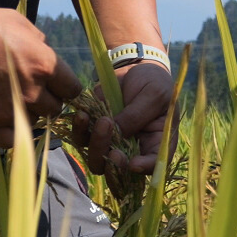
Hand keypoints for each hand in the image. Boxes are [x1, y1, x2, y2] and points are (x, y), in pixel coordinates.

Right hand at [0, 5, 80, 146]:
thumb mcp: (14, 20)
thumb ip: (37, 39)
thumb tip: (45, 49)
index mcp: (43, 64)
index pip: (73, 88)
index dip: (65, 86)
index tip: (55, 84)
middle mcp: (32, 90)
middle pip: (56, 108)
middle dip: (49, 100)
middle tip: (32, 91)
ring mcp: (11, 110)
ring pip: (36, 123)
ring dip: (30, 115)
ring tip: (15, 101)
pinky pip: (14, 141)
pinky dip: (14, 133)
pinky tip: (7, 120)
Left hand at [72, 61, 175, 176]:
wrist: (135, 67)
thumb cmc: (153, 82)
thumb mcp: (153, 94)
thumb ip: (137, 115)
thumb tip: (118, 134)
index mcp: (156, 143)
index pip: (153, 165)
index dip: (143, 168)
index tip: (132, 163)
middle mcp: (133, 149)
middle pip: (119, 169)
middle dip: (111, 157)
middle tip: (109, 130)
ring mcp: (112, 142)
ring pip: (97, 158)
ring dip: (95, 143)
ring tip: (98, 118)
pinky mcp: (94, 130)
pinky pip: (82, 138)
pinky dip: (80, 130)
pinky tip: (81, 115)